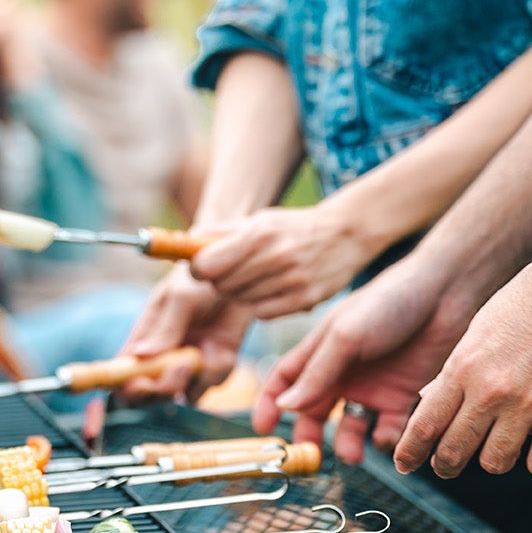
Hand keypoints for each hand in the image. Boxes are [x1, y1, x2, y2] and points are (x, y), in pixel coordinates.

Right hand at [118, 264, 251, 403]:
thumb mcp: (181, 296)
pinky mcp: (214, 367)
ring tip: (203, 353)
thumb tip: (139, 356)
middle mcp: (161, 358)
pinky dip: (217, 371)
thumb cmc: (201, 278)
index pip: (120, 375)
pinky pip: (212, 383)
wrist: (241, 274)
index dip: (125, 387)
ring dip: (192, 380)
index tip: (140, 382)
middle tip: (180, 365)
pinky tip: (222, 349)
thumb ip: (164, 327)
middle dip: (161, 388)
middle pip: (148, 396)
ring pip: (182, 394)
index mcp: (142, 340)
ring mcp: (188, 366)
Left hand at [188, 196, 382, 319]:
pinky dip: (259, 304)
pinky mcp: (304, 301)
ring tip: (254, 277)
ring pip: (240, 300)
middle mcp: (275, 258)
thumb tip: (184, 241)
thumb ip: (221, 232)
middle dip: (218, 281)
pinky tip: (271, 288)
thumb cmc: (293, 227)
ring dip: (239, 292)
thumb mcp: (260, 219)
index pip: (207, 264)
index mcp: (259, 234)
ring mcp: (292, 282)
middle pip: (221, 286)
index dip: (197, 269)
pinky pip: (262, 313)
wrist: (347, 235)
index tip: (200, 267)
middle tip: (229, 272)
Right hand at [252, 259, 470, 462]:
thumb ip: (316, 374)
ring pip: (351, 428)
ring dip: (348, 444)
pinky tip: (386, 437)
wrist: (445, 294)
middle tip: (310, 455)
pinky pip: (390, 429)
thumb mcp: (345, 338)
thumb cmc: (388, 303)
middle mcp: (343, 374)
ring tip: (353, 453)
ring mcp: (373, 387)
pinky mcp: (404, 397)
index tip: (263, 430)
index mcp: (320, 353)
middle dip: (309, 436)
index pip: (285, 381)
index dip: (270, 404)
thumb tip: (285, 407)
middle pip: (314, 413)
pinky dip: (386, 440)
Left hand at [394, 233, 531, 477]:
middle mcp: (490, 392)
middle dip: (446, 464)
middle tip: (448, 465)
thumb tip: (427, 402)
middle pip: (453, 452)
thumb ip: (454, 370)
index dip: (410, 452)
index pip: (424, 425)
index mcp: (463, 367)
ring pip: (495, 464)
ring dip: (494, 459)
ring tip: (500, 444)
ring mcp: (528, 406)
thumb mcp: (479, 328)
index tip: (403, 464)